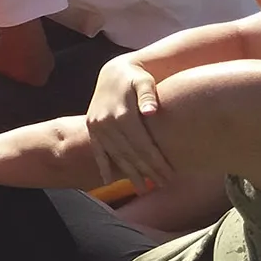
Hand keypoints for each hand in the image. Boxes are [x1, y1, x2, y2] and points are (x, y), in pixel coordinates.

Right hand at [86, 56, 172, 190]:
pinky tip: (108, 181)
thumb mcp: (144, 81)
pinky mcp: (91, 127)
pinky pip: (97, 150)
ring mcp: (97, 126)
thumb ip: (148, 96)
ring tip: (142, 189)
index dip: (157, 163)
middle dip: (147, 172)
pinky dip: (103, 166)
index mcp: (122, 113)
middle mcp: (107, 122)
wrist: (113, 71)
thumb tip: (151, 111)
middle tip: (162, 185)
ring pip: (115, 156)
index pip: (143, 146)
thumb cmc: (136, 77)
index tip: (170, 175)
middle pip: (131, 154)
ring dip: (129, 174)